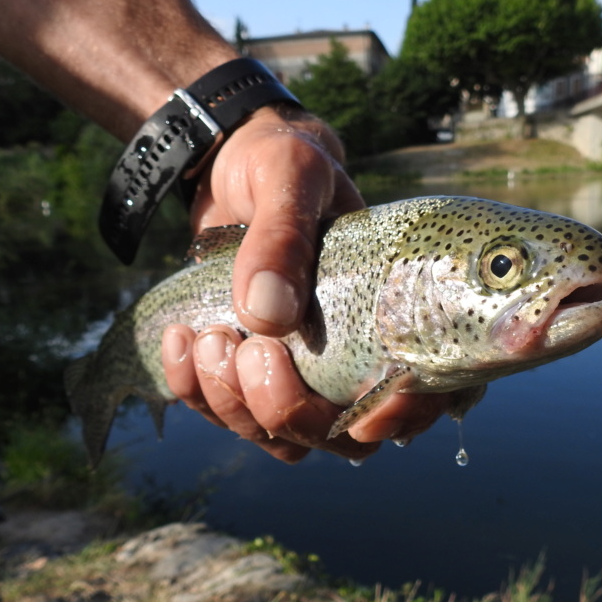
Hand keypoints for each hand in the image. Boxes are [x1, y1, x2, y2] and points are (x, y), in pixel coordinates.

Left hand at [161, 107, 448, 461]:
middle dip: (288, 410)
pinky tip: (180, 342)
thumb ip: (284, 236)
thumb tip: (268, 315)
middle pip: (339, 436)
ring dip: (235, 404)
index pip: (421, 393)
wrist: (234, 164)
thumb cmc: (284, 163)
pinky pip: (226, 413)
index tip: (364, 417)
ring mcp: (302, 372)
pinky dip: (195, 391)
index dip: (401, 418)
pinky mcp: (249, 374)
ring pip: (281, 438)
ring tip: (206, 338)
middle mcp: (353, 356)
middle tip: (250, 349)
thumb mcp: (290, 177)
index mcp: (392, 312)